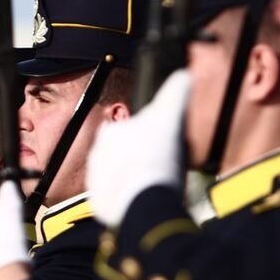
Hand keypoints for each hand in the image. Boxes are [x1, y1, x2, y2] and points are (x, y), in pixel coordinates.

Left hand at [87, 68, 190, 225]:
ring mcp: (96, 182)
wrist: (144, 200)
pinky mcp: (100, 204)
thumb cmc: (155, 159)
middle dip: (135, 156)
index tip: (156, 141)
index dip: (142, 133)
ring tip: (153, 181)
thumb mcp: (170, 116)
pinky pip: (115, 198)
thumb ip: (175, 92)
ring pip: (115, 175)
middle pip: (119, 153)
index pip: (124, 128)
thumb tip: (182, 75)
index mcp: (110, 134)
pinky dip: (128, 197)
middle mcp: (96, 156)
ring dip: (131, 177)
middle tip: (158, 162)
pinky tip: (145, 196)